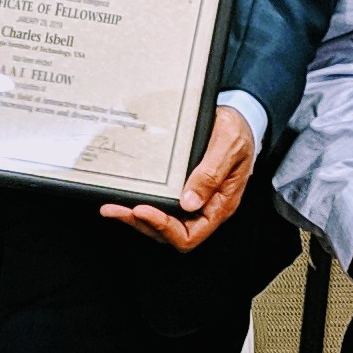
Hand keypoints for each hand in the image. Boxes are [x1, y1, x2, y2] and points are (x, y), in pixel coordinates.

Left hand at [100, 104, 255, 249]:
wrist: (239, 117)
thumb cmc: (238, 132)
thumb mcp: (228, 146)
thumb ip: (211, 174)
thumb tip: (189, 203)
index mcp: (220, 204)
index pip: (190, 235)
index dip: (164, 228)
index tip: (143, 210)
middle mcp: (204, 207)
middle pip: (169, 233)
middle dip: (141, 224)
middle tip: (116, 209)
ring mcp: (192, 200)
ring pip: (160, 222)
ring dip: (135, 217)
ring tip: (113, 207)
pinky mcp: (180, 189)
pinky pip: (159, 204)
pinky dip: (139, 203)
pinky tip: (123, 195)